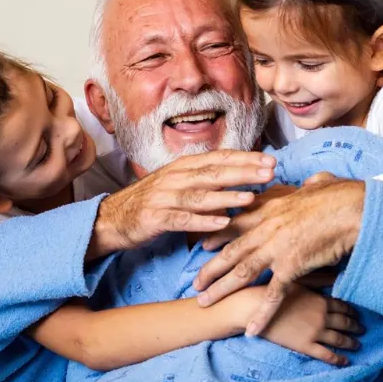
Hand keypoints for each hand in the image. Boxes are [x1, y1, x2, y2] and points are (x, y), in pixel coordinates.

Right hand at [87, 150, 275, 258]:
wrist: (111, 219)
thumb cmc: (150, 202)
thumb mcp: (177, 184)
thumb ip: (204, 180)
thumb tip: (237, 178)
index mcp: (181, 167)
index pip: (219, 158)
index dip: (245, 158)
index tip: (270, 160)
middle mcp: (173, 178)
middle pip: (213, 172)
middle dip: (243, 172)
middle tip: (269, 172)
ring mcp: (163, 197)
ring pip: (199, 195)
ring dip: (226, 196)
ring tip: (250, 198)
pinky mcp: (154, 218)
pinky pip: (182, 219)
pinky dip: (202, 221)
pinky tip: (221, 223)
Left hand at [194, 173, 364, 336]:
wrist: (354, 208)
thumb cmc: (343, 194)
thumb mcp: (320, 184)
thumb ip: (311, 185)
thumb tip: (314, 181)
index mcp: (271, 207)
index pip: (235, 221)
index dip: (216, 234)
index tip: (201, 243)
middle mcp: (267, 227)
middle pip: (231, 250)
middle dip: (210, 268)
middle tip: (195, 283)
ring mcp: (276, 247)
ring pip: (241, 272)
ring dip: (221, 289)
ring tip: (204, 303)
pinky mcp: (291, 266)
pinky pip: (272, 294)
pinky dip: (261, 314)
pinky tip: (251, 329)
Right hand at [236, 285, 361, 365]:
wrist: (254, 309)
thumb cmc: (272, 291)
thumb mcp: (297, 281)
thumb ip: (317, 280)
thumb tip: (336, 274)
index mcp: (320, 300)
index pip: (343, 306)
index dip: (352, 311)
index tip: (358, 314)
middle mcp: (322, 317)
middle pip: (345, 323)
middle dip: (356, 327)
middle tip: (363, 330)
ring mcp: (315, 332)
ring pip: (340, 339)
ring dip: (351, 343)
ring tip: (357, 345)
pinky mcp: (305, 346)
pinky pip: (327, 355)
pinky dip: (339, 359)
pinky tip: (345, 362)